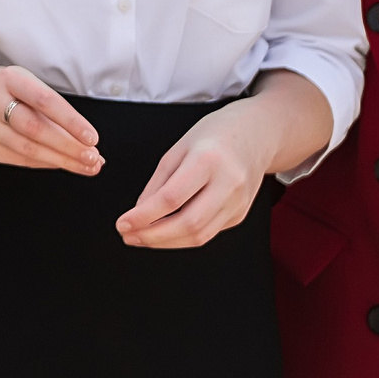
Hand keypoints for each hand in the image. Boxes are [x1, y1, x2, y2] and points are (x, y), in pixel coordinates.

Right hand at [0, 62, 102, 174]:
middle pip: (35, 129)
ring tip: (86, 166)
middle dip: (69, 147)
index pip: (45, 101)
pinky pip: (18, 159)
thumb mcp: (23, 84)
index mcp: (7, 78)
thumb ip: (51, 108)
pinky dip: (44, 163)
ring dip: (61, 161)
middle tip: (94, 159)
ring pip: (27, 150)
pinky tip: (61, 164)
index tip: (92, 138)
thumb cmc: (1, 89)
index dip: (71, 121)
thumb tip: (87, 141)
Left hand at [117, 99, 282, 248]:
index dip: (144, 216)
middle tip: (128, 236)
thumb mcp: (177, 150)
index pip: (172, 198)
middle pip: (189, 223)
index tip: (122, 223)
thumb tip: (138, 213)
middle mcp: (228, 184)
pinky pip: (208, 232)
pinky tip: (164, 233)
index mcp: (208, 160)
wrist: (256, 135)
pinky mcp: (240, 214)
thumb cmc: (213, 137)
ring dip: (166, 242)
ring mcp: (238, 202)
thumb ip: (157, 183)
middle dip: (153, 236)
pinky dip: (182, 237)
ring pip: (199, 235)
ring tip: (140, 238)